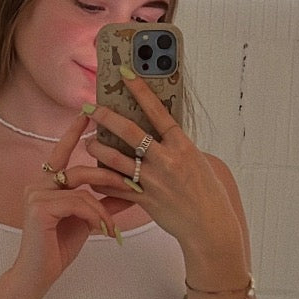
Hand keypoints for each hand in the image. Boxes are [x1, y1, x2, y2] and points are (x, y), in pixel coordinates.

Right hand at [11, 110, 123, 293]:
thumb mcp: (88, 219)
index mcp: (47, 184)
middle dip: (107, 174)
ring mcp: (36, 195)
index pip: (63, 153)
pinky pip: (78, 203)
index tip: (88, 114)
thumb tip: (130, 187)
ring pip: (81, 188)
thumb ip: (103, 200)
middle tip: (131, 182)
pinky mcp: (39, 209)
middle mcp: (38, 185)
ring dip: (103, 206)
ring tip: (112, 224)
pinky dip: (94, 216)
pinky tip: (100, 231)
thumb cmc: (59, 247)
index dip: (74, 133)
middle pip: (78, 169)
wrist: (38, 275)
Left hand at [83, 67, 241, 258]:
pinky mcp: (145, 200)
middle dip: (107, 117)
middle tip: (91, 108)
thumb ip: (176, 146)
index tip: (125, 73)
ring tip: (88, 142)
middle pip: (130, 133)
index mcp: (182, 146)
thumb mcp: (198, 161)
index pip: (158, 111)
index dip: (140, 90)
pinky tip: (93, 175)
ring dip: (98, 149)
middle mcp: (167, 160)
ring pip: (116, 160)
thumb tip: (160, 132)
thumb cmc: (207, 192)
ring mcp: (154, 181)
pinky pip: (116, 188)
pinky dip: (102, 181)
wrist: (210, 225)